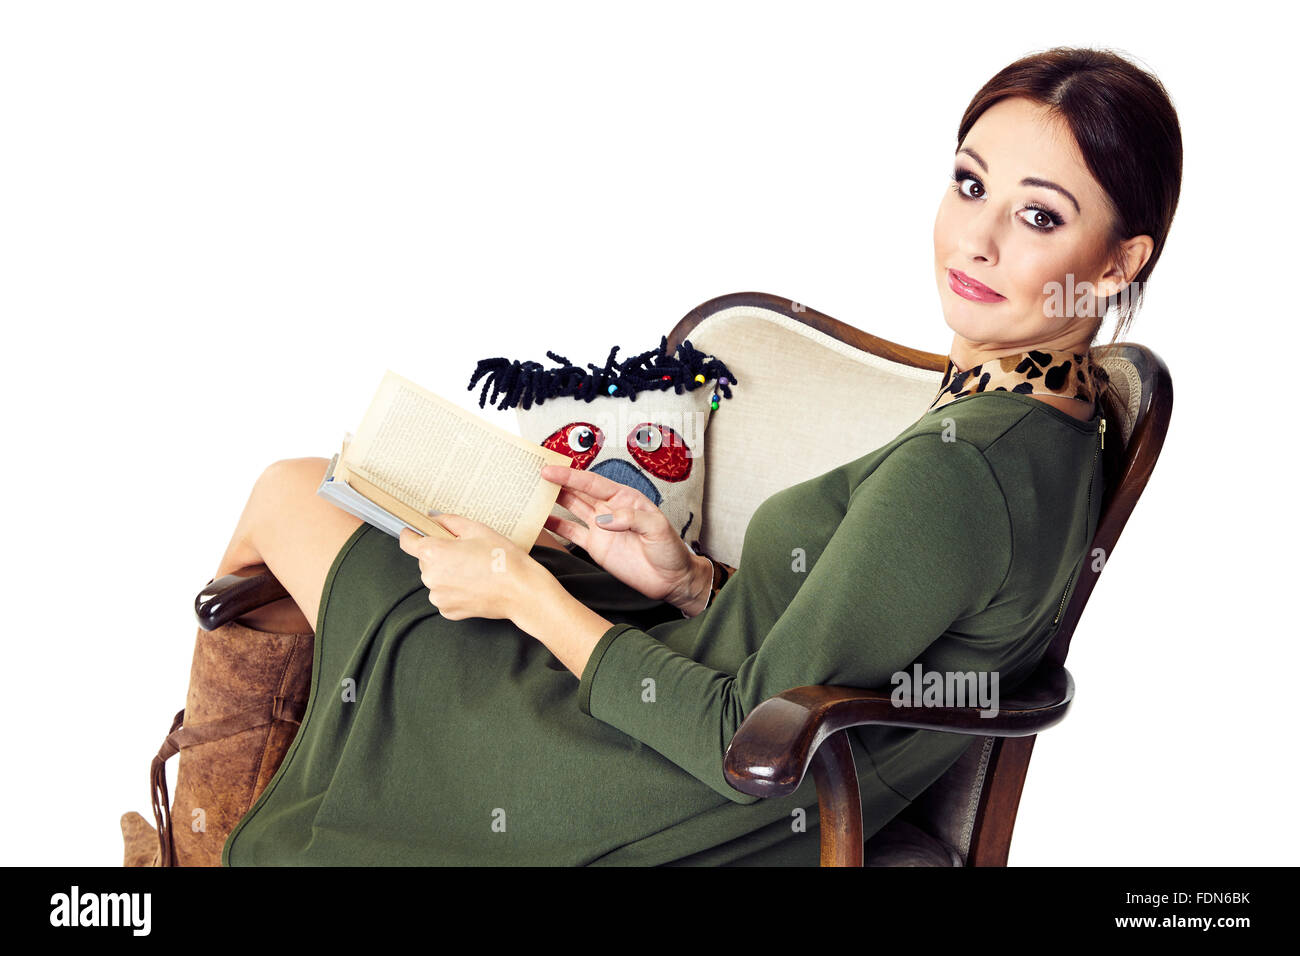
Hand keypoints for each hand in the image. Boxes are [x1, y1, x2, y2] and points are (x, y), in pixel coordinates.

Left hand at [398, 514, 536, 620]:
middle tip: (466, 552)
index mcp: (433, 553)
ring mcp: (438, 596)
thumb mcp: (477, 529)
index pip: (407, 541)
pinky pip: (445, 595)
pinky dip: (455, 590)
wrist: (521, 591)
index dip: (412, 534)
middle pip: (425, 560)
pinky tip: (474, 585)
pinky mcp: (448, 611)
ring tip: (474, 570)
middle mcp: (430, 576)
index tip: (417, 532)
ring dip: (448, 573)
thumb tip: (434, 518)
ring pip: (436, 578)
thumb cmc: (503, 559)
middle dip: (441, 554)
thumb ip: (449, 521)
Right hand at [539, 463, 708, 607]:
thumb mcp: (657, 528)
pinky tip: (541, 520)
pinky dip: (556, 527)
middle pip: (578, 492)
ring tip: (531, 493)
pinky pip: (572, 534)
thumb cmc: (670, 550)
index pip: (592, 483)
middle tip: (533, 474)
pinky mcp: (596, 547)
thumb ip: (631, 519)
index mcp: (625, 498)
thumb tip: (604, 520)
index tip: (550, 470)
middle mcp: (610, 509)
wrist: (671, 580)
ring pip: (572, 509)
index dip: (570, 476)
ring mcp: (601, 528)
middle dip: (557, 482)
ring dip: (553, 500)